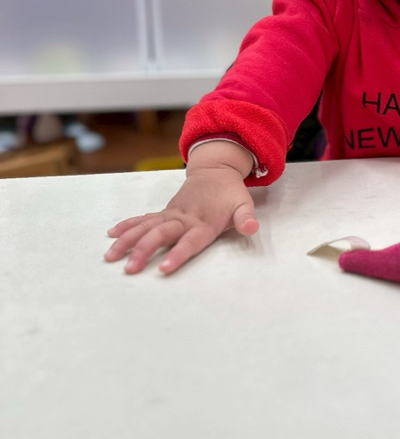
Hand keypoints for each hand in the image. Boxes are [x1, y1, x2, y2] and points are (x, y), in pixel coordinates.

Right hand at [104, 142, 258, 274]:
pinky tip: (111, 235)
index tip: (163, 268)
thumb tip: (251, 228)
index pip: (190, 241)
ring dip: (127, 240)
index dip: (178, 254)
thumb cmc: (230, 193)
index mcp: (203, 222)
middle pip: (161, 235)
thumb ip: (246, 218)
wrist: (216, 170)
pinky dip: (127, 226)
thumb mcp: (244, 204)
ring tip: (110, 256)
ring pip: (146, 227)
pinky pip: (143, 219)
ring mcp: (171, 214)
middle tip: (129, 268)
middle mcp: (183, 218)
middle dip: (143, 251)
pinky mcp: (164, 212)